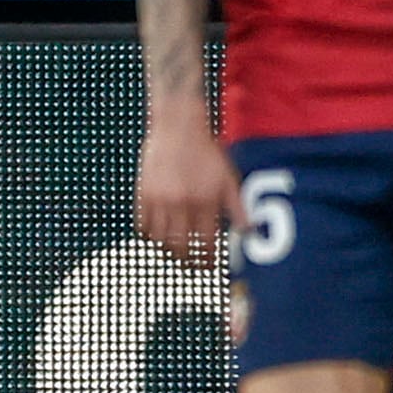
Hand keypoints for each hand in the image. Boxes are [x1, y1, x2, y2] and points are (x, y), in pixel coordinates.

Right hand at [134, 117, 243, 265]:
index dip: (208, 259)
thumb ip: (238, 208)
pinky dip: (149, 235)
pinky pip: (142, 224)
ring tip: (175, 253)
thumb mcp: (229, 179)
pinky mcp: (143, 193)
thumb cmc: (207, 153)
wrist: (178, 127)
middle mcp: (181, 203)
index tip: (209, 266)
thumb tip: (250, 232)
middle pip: (180, 247)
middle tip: (191, 265)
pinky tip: (157, 236)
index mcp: (205, 201)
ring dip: (167, 250)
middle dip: (187, 261)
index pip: (205, 243)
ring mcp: (159, 199)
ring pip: (159, 239)